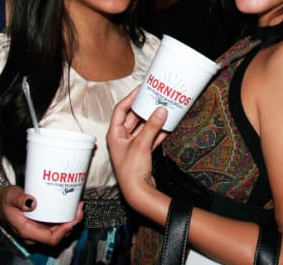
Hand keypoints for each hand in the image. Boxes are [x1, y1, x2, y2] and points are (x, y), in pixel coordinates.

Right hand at [0, 185, 81, 245]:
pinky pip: (56, 225)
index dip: (65, 231)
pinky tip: (70, 208)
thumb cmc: (4, 201)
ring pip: (59, 231)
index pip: (51, 239)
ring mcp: (38, 230)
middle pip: (59, 236)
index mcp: (27, 231)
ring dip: (70, 220)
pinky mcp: (41, 225)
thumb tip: (31, 202)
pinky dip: (65, 218)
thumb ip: (20, 199)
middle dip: (72, 223)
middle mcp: (34, 234)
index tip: (73, 218)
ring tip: (77, 207)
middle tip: (79, 208)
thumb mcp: (10, 196)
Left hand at [106, 87, 167, 202]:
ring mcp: (132, 146)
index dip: (130, 98)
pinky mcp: (142, 152)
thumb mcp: (141, 145)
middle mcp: (122, 139)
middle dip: (144, 108)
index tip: (140, 90)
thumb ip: (152, 126)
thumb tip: (160, 110)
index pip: (120, 110)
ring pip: (143, 127)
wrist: (138, 192)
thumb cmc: (131, 172)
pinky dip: (159, 131)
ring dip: (153, 119)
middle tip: (154, 97)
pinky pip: (151, 137)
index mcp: (114, 135)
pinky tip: (168, 124)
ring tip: (163, 108)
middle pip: (133, 118)